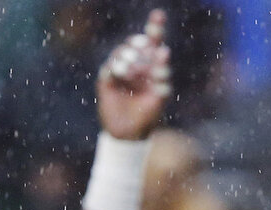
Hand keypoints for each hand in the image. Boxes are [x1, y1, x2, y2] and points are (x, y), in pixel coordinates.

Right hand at [97, 8, 171, 140]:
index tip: (158, 14)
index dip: (155, 26)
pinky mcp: (107, 79)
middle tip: (145, 52)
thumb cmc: (148, 114)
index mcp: (151, 65)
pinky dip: (116, 69)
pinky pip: (109, 67)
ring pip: (121, 52)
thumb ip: (162, 75)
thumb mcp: (160, 96)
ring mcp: (120, 70)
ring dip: (128, 58)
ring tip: (132, 72)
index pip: (153, 41)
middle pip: (135, 43)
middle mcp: (136, 64)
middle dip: (139, 46)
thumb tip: (164, 51)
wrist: (130, 133)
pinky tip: (120, 76)